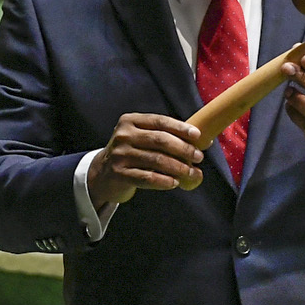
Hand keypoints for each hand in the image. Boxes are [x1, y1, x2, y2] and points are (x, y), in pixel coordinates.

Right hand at [88, 113, 203, 207]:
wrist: (103, 173)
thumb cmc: (131, 153)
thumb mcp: (140, 137)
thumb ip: (164, 136)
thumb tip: (200, 140)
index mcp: (130, 121)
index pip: (160, 121)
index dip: (181, 128)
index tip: (198, 135)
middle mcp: (123, 135)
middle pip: (159, 140)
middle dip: (183, 148)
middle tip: (198, 157)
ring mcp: (120, 155)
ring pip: (156, 160)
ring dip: (178, 167)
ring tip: (192, 173)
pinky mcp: (119, 174)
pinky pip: (147, 177)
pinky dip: (164, 181)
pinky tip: (174, 183)